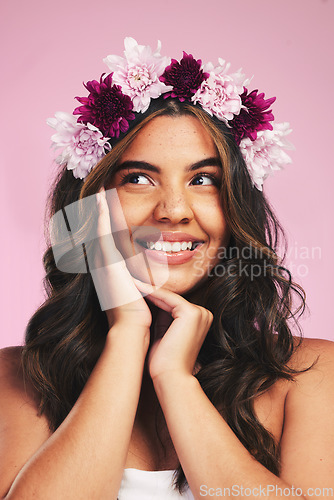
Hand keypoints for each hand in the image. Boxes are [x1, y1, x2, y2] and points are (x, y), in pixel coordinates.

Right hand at [92, 188, 151, 330]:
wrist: (133, 328)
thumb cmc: (141, 315)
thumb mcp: (142, 291)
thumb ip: (146, 281)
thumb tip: (160, 274)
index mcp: (110, 270)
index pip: (109, 240)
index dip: (108, 223)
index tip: (110, 208)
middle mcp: (102, 263)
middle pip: (99, 230)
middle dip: (100, 211)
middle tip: (100, 191)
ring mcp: (101, 261)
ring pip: (99, 227)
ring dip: (99, 207)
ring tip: (100, 189)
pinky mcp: (105, 261)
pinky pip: (101, 230)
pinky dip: (101, 213)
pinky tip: (101, 197)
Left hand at [135, 283, 212, 380]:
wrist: (170, 376)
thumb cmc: (164, 361)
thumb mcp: (164, 333)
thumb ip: (163, 317)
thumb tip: (151, 298)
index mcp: (200, 319)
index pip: (173, 303)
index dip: (154, 295)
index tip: (137, 288)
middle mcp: (204, 314)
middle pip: (172, 297)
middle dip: (151, 290)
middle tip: (132, 280)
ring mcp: (200, 313)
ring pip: (169, 296)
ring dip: (149, 288)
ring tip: (132, 281)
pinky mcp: (191, 313)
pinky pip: (167, 298)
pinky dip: (151, 292)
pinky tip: (137, 287)